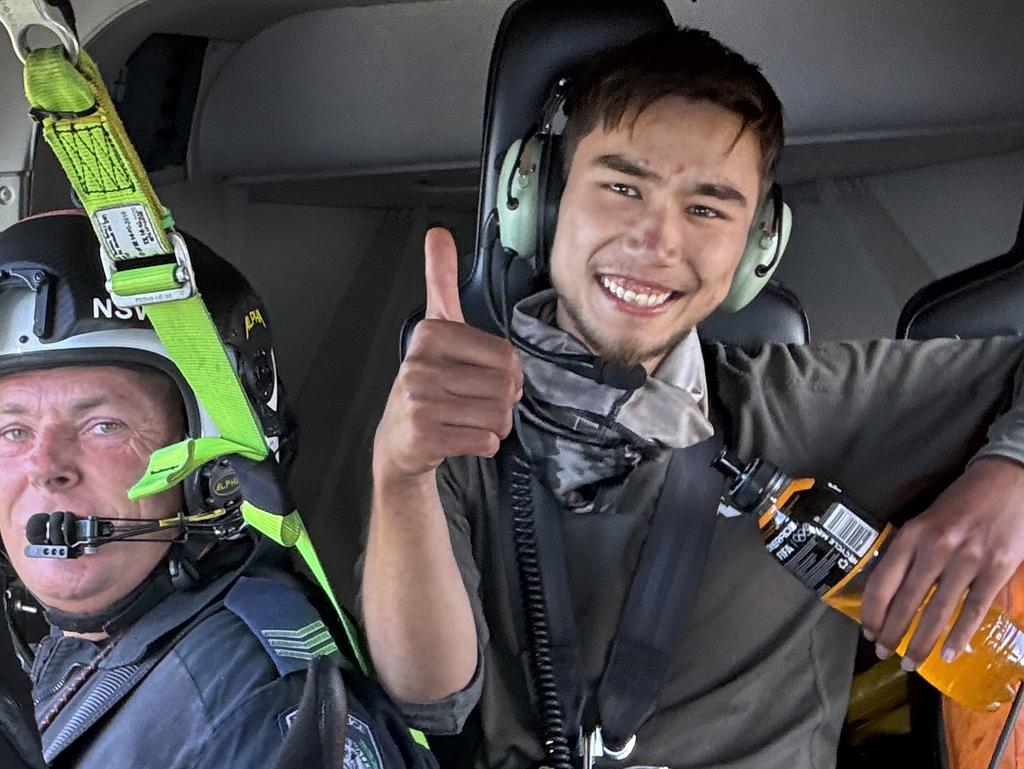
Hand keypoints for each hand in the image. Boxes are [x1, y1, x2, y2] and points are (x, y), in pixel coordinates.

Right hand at [373, 228, 522, 484]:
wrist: (399, 439)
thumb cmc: (426, 384)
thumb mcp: (435, 328)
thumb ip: (440, 281)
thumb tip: (437, 233)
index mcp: (431, 335)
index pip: (505, 355)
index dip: (509, 373)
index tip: (487, 377)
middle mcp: (421, 365)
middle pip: (505, 387)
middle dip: (503, 402)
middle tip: (478, 402)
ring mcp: (420, 401)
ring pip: (498, 415)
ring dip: (495, 425)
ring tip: (469, 419)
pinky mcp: (425, 435)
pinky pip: (484, 441)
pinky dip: (483, 444)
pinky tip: (461, 436)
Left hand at [861, 456, 1023, 668]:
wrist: (1008, 480)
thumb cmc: (963, 502)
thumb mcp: (927, 521)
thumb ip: (911, 553)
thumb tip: (893, 592)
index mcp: (912, 534)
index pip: (882, 581)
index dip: (872, 611)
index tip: (867, 631)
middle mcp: (935, 548)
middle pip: (906, 601)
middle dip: (892, 633)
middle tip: (883, 654)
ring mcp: (967, 559)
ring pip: (938, 610)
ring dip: (922, 641)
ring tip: (912, 662)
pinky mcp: (998, 568)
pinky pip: (974, 608)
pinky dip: (960, 634)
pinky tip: (950, 653)